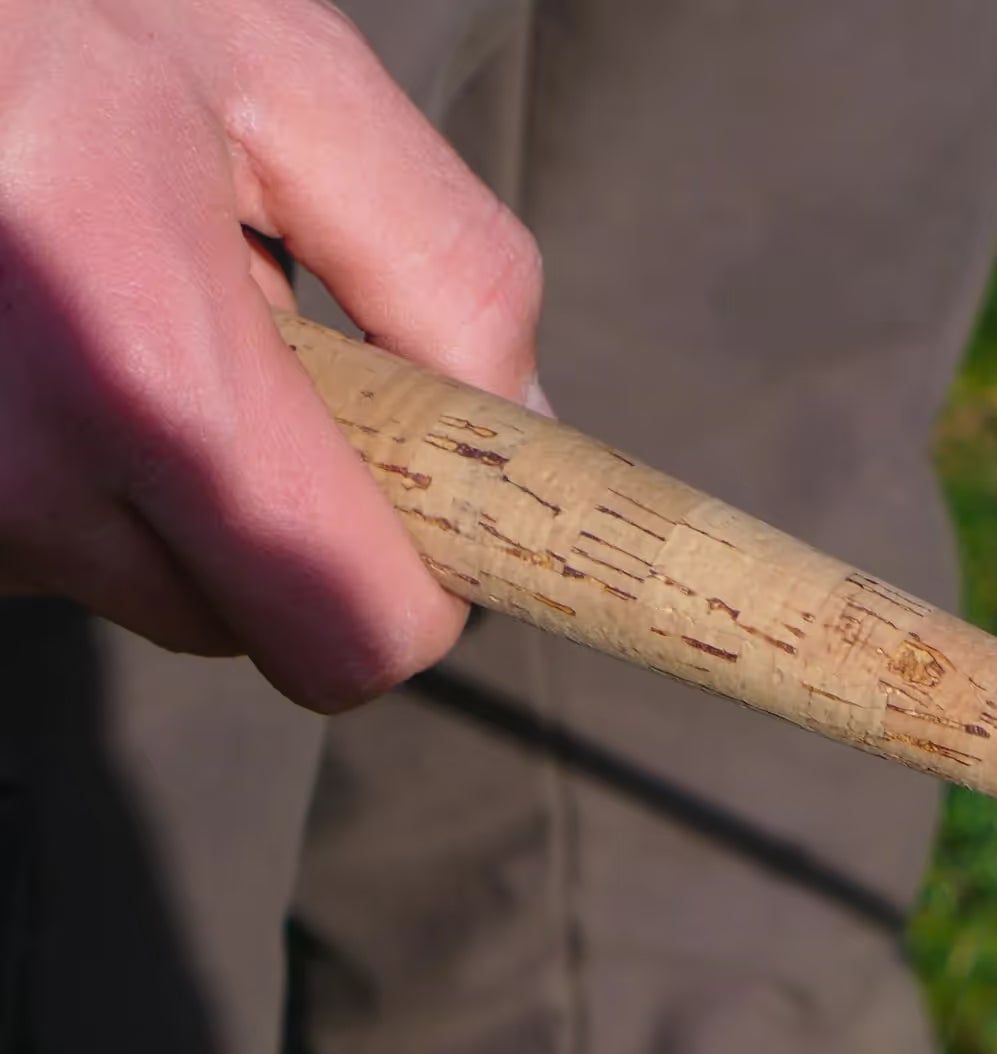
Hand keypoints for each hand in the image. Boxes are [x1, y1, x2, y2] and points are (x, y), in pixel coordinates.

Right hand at [0, 0, 544, 708]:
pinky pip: (56, 545)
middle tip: (251, 344)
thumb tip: (528, 431)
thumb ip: (446, 266)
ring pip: (153, 587)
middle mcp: (26, 477)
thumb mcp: (290, 83)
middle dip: (296, 515)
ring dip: (181, 483)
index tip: (426, 492)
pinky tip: (59, 334)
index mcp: (155, 370)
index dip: (421, 583)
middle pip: (261, 628)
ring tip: (126, 313)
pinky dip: (87, 466)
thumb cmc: (64, 14)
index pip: (352, 631)